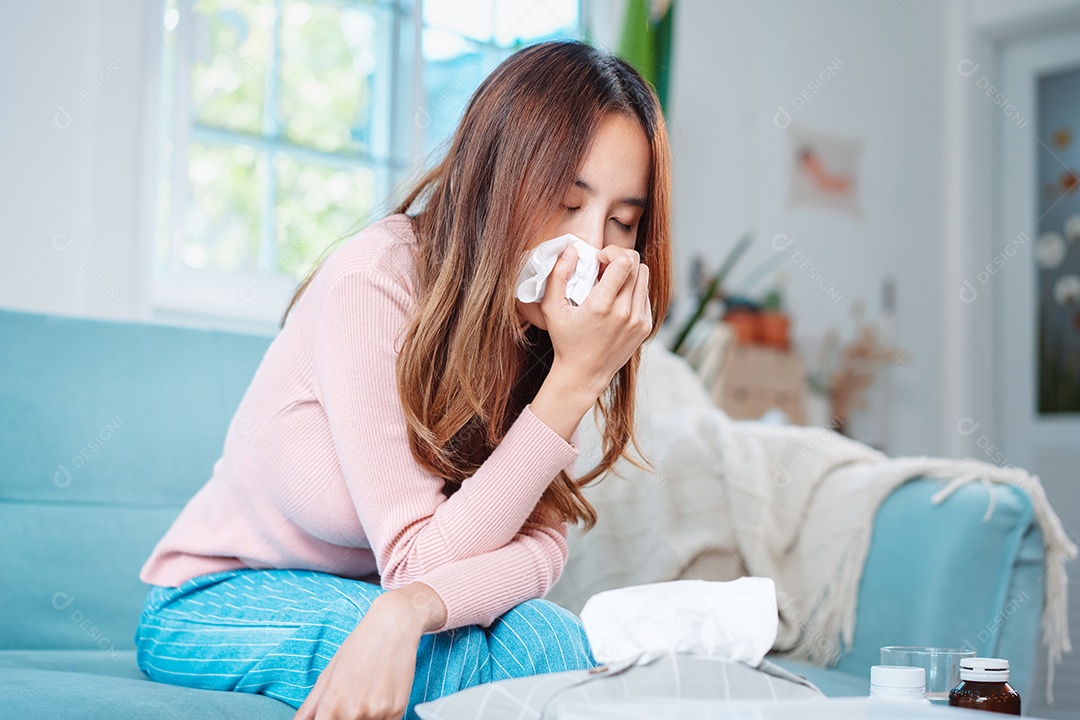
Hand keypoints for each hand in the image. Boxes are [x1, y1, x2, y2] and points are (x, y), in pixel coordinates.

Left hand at [293, 583, 445, 719]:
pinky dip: (380, 716)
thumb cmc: (360, 645)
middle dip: (345, 718)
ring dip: (364, 718)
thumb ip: (310, 706)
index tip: (330, 716)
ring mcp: (376, 713)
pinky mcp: (397, 711)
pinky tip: (379, 696)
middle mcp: (353, 712)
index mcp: (331, 704)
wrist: (393, 627)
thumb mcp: (328, 673)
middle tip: (352, 699)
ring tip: (367, 695)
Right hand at [540, 244, 651, 392]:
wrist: (584, 375)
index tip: (599, 260)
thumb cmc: (566, 341)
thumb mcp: (552, 308)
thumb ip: (557, 275)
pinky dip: (633, 290)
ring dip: (628, 273)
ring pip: (644, 277)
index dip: (612, 252)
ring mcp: (638, 320)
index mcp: (602, 305)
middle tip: (604, 270)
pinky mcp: (645, 327)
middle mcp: (625, 312)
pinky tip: (617, 299)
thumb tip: (572, 251)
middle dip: (620, 260)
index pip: (624, 262)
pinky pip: (645, 294)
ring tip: (611, 284)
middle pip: (636, 265)